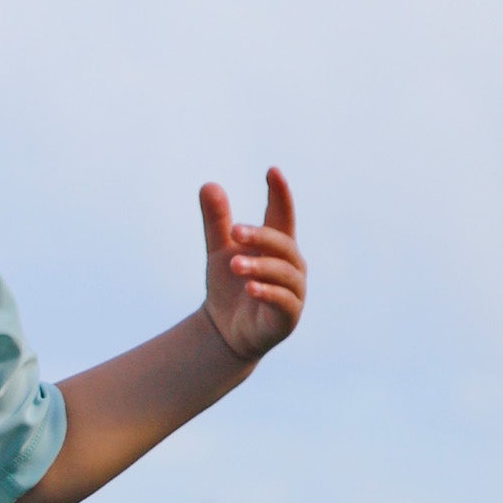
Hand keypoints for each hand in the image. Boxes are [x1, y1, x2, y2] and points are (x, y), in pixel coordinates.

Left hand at [199, 167, 304, 362]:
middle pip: (282, 244)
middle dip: (260, 236)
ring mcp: (293, 291)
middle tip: (234, 231)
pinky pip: (283, 301)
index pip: (282, 215)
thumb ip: (217, 221)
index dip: (280, 194)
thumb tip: (208, 184)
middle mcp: (291, 265)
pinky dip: (268, 292)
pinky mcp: (288, 316)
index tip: (272, 171)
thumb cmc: (229, 287)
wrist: (225, 331)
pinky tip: (250, 288)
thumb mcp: (219, 251)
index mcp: (277, 246)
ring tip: (233, 265)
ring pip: (283, 272)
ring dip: (260, 266)